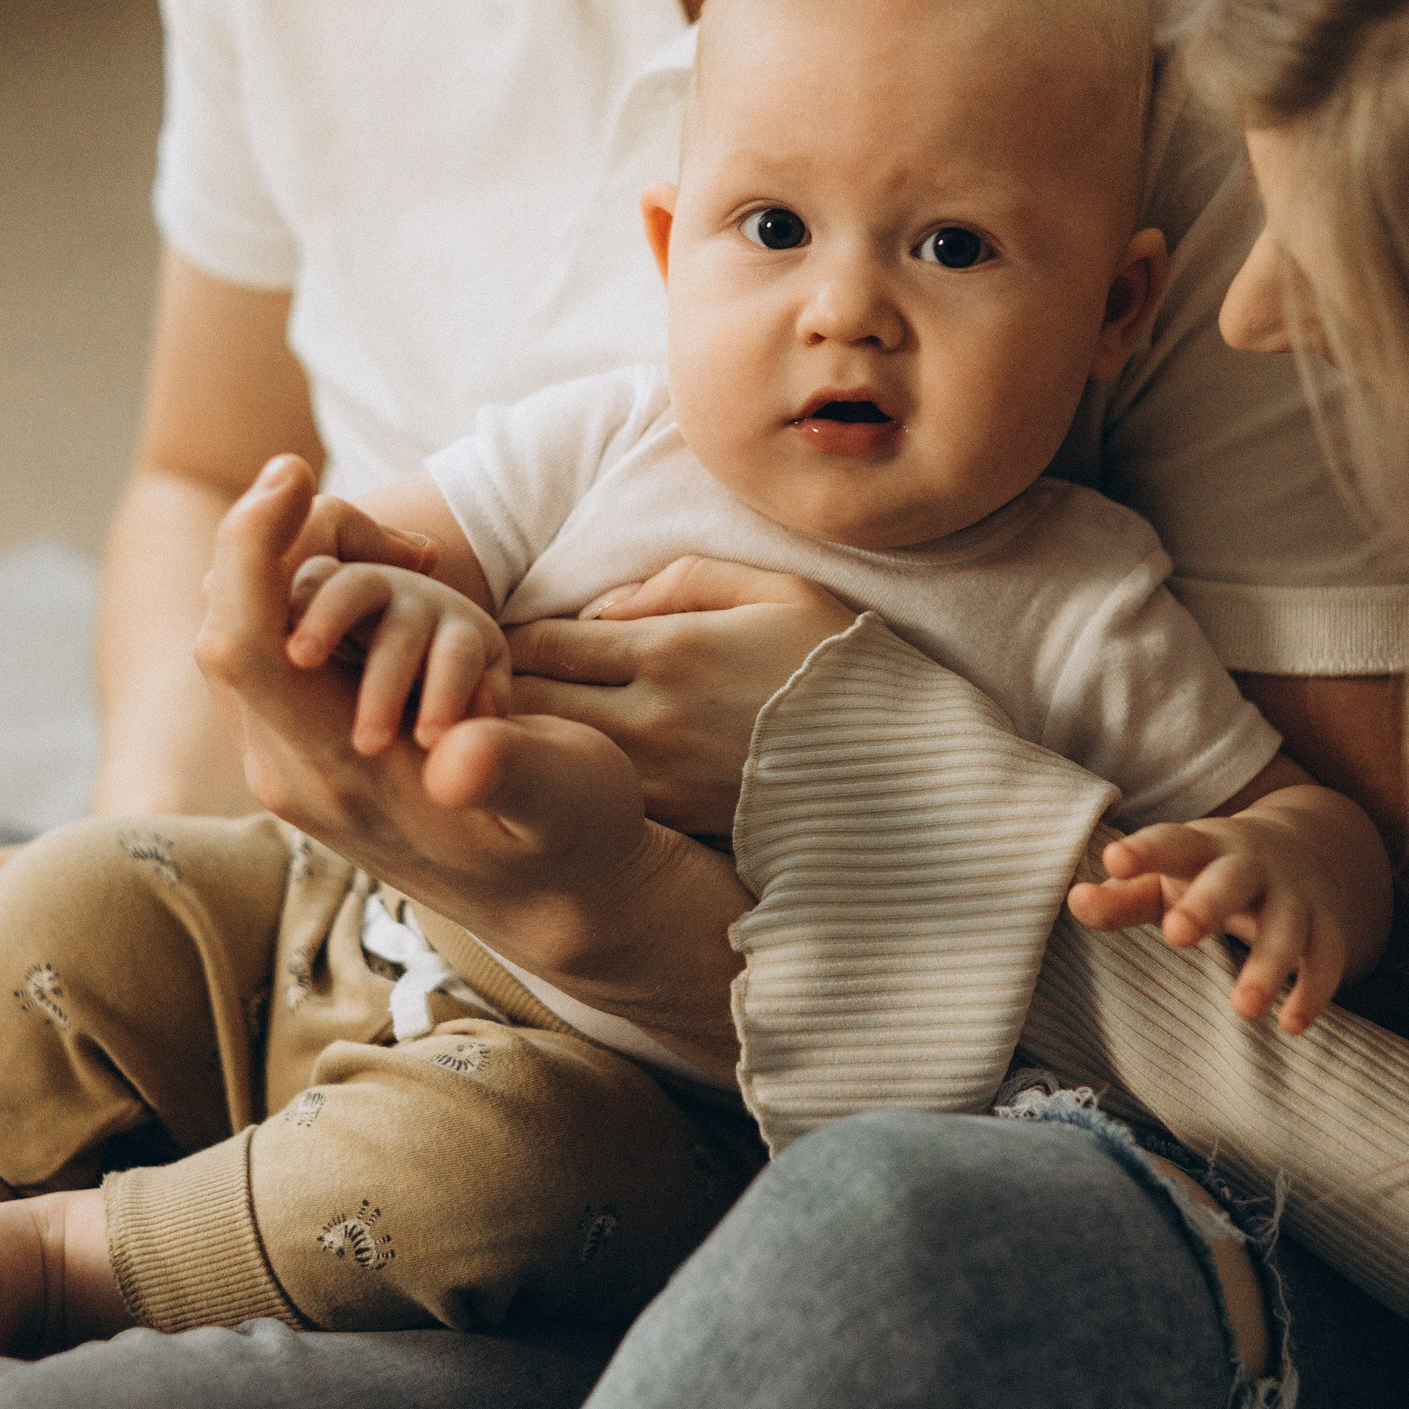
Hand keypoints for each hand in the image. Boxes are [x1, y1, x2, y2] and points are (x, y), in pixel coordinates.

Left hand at [197, 457, 652, 926]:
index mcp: (341, 772)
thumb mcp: (565, 798)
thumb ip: (510, 769)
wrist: (559, 901)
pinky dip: (299, 601)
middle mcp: (292, 772)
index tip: (292, 470)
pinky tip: (363, 578)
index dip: (250, 547)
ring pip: (240, 639)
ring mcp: (293, 767)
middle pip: (222, 630)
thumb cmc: (574, 838)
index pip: (245, 646)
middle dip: (265, 546)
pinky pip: (270, 660)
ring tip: (376, 541)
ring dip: (287, 573)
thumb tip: (453, 754)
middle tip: (327, 489)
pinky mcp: (309, 755)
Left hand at [504, 556, 857, 835]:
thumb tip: (601, 608)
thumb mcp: (777, 591)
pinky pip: (593, 799)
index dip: (511, 638)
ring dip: (531, 740)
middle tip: (503, 684)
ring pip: (550, 758)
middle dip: (505, 692)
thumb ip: (682, 582)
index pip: (540, 643)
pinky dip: (572, 781)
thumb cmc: (843, 669)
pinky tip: (580, 770)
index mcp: (668, 651)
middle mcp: (650, 720)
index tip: (512, 638)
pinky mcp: (674, 826)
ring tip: (532, 725)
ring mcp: (658, 781)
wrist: (906, 773)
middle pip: (527, 706)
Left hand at [1069, 816, 1348, 1034]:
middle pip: (1232, 879)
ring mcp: (1294, 895)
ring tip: (1243, 1010)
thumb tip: (1074, 901)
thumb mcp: (1165, 879)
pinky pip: (1327, 957)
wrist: (1305, 846)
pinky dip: (1314, 991)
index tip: (1114, 861)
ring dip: (1268, 965)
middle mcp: (1251, 866)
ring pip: (1287, 926)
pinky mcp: (1326, 926)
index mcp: (1202, 846)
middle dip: (1207, 903)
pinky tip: (1290, 1026)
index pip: (1171, 842)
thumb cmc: (1208, 873)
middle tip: (1177, 935)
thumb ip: (1121, 897)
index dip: (1144, 851)